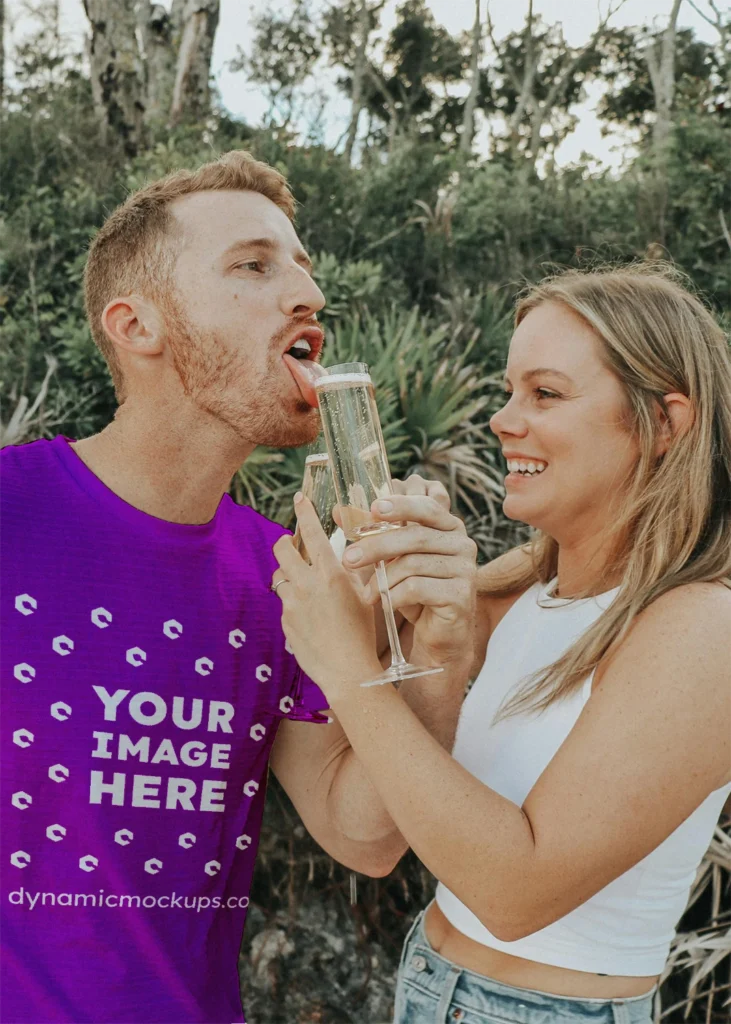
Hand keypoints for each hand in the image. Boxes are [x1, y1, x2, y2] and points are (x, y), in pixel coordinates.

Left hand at [272, 496, 382, 703]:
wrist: (348, 672)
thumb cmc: (363, 634)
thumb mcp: (366, 595)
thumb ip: (355, 571)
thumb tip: (351, 553)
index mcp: (331, 574)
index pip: (312, 532)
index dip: (304, 511)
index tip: (299, 499)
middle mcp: (308, 585)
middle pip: (282, 549)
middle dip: (285, 542)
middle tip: (292, 544)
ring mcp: (292, 604)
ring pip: (279, 576)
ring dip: (288, 574)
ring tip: (304, 584)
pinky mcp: (285, 622)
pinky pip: (284, 603)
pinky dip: (293, 602)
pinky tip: (310, 616)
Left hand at [340, 476, 477, 667]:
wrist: (438, 632)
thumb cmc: (415, 591)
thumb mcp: (393, 559)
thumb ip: (372, 534)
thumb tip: (337, 511)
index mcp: (449, 527)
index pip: (426, 506)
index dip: (400, 505)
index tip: (373, 509)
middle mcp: (463, 544)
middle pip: (414, 537)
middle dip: (376, 546)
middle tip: (349, 558)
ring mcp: (465, 569)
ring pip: (412, 564)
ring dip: (382, 580)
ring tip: (367, 593)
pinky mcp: (461, 595)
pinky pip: (417, 588)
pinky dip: (394, 596)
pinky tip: (385, 604)